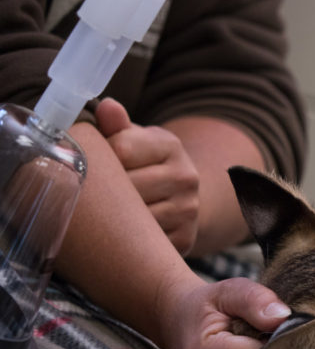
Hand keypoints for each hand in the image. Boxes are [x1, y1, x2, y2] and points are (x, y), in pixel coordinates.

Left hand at [95, 97, 199, 254]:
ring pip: (133, 216)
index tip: (95, 164)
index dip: (99, 159)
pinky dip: (128, 239)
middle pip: (126, 186)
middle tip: (92, 194)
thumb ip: (117, 125)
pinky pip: (143, 241)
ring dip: (112, 218)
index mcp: (170, 145)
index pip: (120, 149)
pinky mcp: (185, 238)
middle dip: (103, 192)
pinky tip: (123, 231)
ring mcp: (188, 209)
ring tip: (105, 213)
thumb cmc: (144, 165)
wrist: (180, 199)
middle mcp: (186, 176)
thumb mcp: (134, 140)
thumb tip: (107, 107)